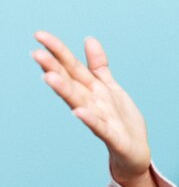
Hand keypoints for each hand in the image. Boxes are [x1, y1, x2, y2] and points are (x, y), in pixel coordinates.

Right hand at [31, 31, 150, 182]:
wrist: (134, 151)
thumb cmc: (121, 120)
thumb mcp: (111, 88)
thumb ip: (99, 66)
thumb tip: (88, 39)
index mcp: (92, 90)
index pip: (72, 68)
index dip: (58, 52)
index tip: (39, 35)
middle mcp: (91, 103)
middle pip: (71, 84)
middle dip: (54, 69)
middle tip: (36, 54)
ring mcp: (100, 120)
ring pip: (79, 103)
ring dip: (65, 91)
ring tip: (49, 78)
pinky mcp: (112, 137)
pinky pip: (99, 127)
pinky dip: (89, 120)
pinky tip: (78, 112)